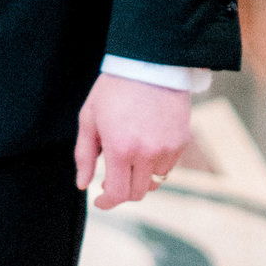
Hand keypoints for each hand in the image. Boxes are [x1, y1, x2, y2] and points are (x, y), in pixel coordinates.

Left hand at [74, 71, 193, 213]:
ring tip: (129, 159)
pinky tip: (145, 146)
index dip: (107, 203)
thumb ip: (84, 155)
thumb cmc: (113, 89)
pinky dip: (155, 165)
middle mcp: (147, 153)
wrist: (150, 63)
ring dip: (139, 177)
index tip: (100, 200)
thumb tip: (82, 185)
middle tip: (110, 179)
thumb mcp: (89, 118)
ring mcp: (167, 149)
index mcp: (120, 148)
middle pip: (137, 193)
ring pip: (154, 181)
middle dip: (122, 191)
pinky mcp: (182, 142)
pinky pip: (168, 167)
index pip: (118, 194)